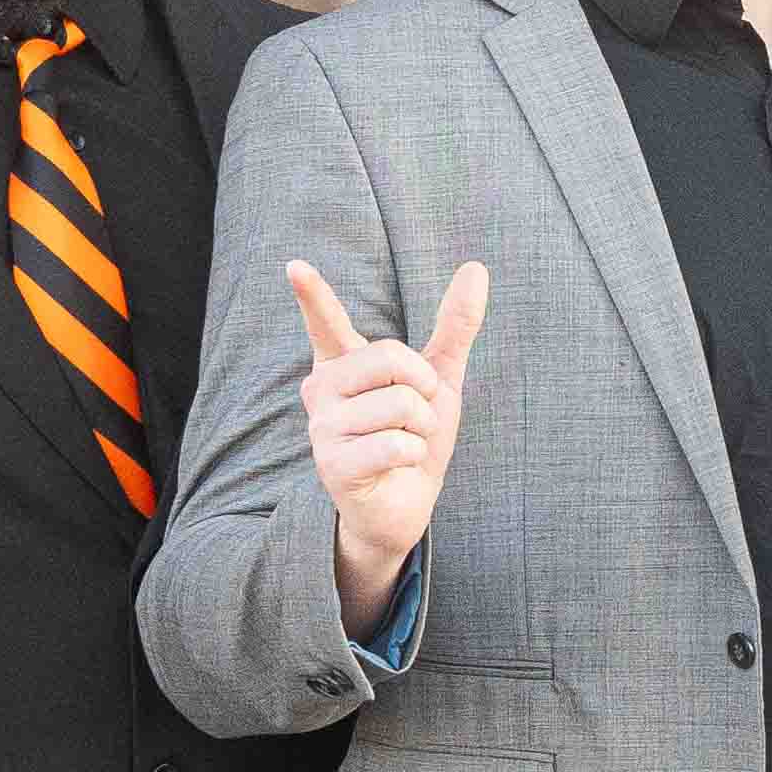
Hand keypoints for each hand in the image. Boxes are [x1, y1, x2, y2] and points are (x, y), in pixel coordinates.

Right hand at [291, 254, 487, 635]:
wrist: (405, 506)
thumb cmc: (414, 436)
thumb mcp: (440, 378)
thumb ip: (454, 325)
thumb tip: (476, 267)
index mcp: (344, 365)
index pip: (326, 323)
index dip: (313, 295)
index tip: (295, 266)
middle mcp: (322, 389)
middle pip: (391, 357)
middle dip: (424, 389)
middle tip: (414, 419)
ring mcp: (322, 427)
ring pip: (401, 405)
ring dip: (422, 430)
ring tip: (402, 445)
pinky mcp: (332, 464)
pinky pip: (396, 444)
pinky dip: (413, 456)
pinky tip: (396, 467)